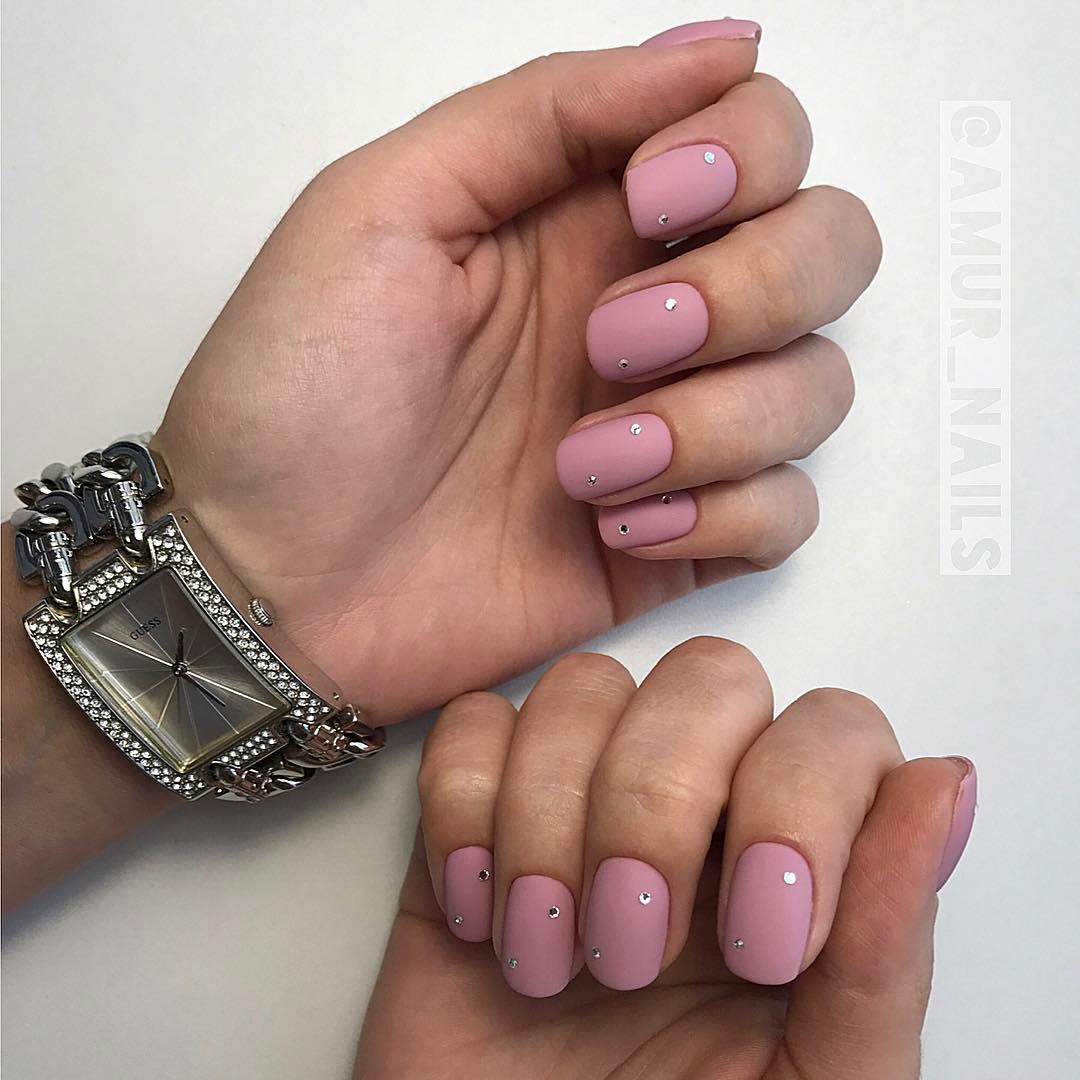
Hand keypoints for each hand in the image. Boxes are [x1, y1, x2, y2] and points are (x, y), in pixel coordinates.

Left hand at [154, 23, 880, 723]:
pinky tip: (617, 526)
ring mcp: (669, 431)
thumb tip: (719, 46)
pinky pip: (788, 512)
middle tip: (616, 339)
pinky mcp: (671, 537)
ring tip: (581, 464)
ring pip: (817, 386)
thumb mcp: (383, 206)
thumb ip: (545, 112)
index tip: (654, 202)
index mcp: (583, 218)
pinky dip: (725, 514)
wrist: (268, 583)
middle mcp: (646, 314)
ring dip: (719, 421)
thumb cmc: (297, 397)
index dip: (748, 156)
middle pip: (828, 250)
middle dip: (752, 289)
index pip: (763, 136)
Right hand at [355, 638, 975, 1078]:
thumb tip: (944, 786)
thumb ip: (884, 948)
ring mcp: (582, 808)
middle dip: (657, 802)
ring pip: (585, 689)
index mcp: (798, 870)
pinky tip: (482, 915)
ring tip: (547, 951)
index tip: (759, 943)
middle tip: (633, 944)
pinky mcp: (476, 819)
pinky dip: (467, 810)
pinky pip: (472, 726)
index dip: (800, 802)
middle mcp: (698, 818)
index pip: (835, 731)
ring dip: (551, 819)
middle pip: (708, 677)